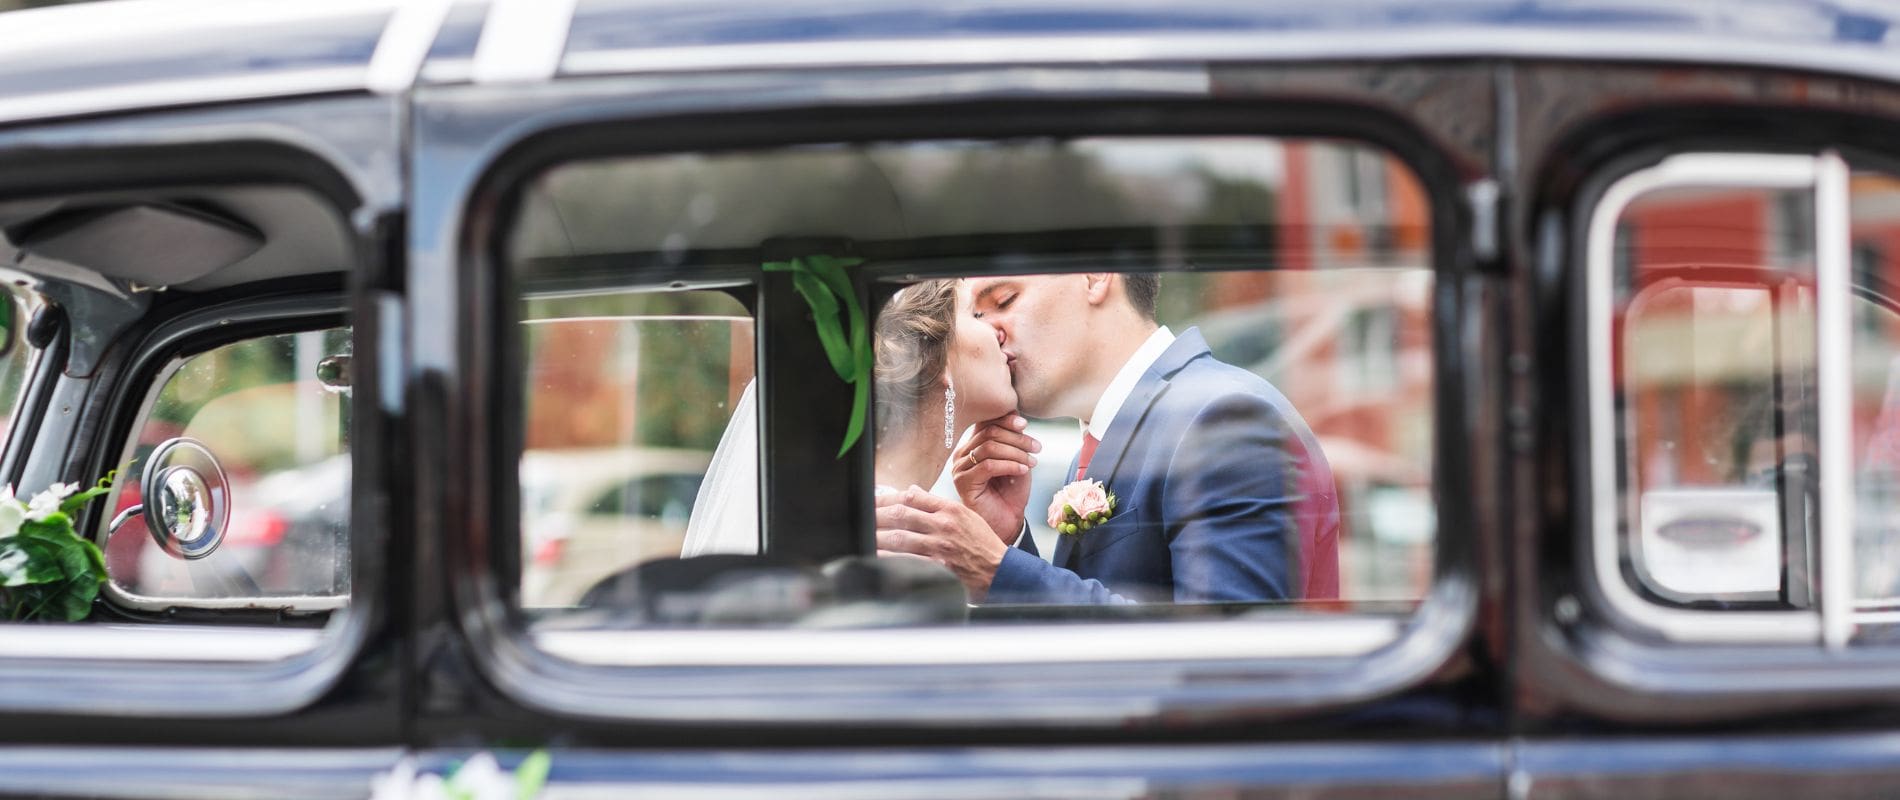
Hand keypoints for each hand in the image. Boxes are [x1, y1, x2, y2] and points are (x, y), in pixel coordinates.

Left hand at [876, 486, 1008, 600]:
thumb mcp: (965, 516)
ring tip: (865, 536)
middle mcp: (943, 526)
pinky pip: (908, 561)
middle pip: (901, 515)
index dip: (888, 498)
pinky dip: (890, 559)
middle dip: (877, 515)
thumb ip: (936, 504)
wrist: (1001, 571)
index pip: (912, 497)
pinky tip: (878, 557)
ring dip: (878, 537)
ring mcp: (940, 547)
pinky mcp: (938, 568)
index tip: (874, 500)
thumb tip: (912, 492)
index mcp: (949, 510)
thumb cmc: (983, 544)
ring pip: (900, 537)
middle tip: (863, 516)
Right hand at [951, 414, 1038, 543]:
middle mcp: (962, 454)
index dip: (1006, 419)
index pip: (986, 423)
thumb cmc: (1010, 492)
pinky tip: (1023, 470)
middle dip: (1017, 438)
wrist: (1007, 522)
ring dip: (1016, 453)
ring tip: (1032, 462)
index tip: (1025, 424)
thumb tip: (1017, 417)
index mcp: (972, 445)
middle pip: (989, 433)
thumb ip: (1013, 440)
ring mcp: (960, 468)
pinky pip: (988, 466)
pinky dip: (1010, 465)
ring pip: (989, 448)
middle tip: (1036, 448)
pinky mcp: (963, 483)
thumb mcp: (1016, 460)